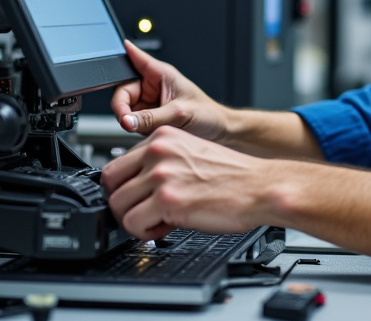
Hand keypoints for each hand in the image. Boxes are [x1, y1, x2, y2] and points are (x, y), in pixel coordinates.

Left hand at [101, 126, 270, 238]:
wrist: (260, 187)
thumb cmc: (233, 175)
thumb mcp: (191, 153)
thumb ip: (161, 162)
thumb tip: (136, 185)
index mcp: (162, 136)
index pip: (118, 162)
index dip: (124, 186)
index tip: (136, 197)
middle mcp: (158, 151)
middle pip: (110, 183)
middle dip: (122, 203)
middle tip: (140, 212)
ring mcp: (161, 175)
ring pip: (117, 205)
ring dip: (133, 220)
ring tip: (156, 222)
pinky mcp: (168, 200)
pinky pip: (132, 224)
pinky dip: (144, 233)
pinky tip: (164, 228)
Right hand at [110, 40, 232, 139]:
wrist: (219, 133)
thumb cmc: (208, 115)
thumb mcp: (179, 114)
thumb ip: (151, 118)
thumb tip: (127, 121)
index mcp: (161, 74)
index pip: (137, 59)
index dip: (124, 56)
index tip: (113, 53)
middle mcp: (153, 86)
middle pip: (123, 92)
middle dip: (123, 108)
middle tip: (127, 121)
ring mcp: (150, 103)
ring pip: (126, 110)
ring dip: (131, 121)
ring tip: (149, 126)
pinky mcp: (149, 118)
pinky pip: (133, 123)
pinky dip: (136, 129)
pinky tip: (149, 131)